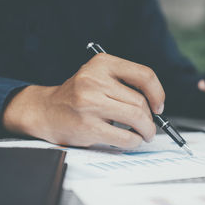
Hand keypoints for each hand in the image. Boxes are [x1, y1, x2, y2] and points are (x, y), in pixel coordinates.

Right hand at [2, 53, 164, 148]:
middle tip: (150, 126)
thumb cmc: (78, 95)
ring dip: (146, 130)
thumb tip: (156, 105)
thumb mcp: (99, 76)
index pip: (144, 75)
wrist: (46, 110)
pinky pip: (125, 137)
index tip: (159, 106)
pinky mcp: (87, 126)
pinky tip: (132, 140)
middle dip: (151, 118)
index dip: (158, 93)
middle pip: (141, 101)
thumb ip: (124, 84)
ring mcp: (90, 103)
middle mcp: (95, 80)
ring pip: (136, 118)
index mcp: (102, 63)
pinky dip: (134, 141)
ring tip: (144, 133)